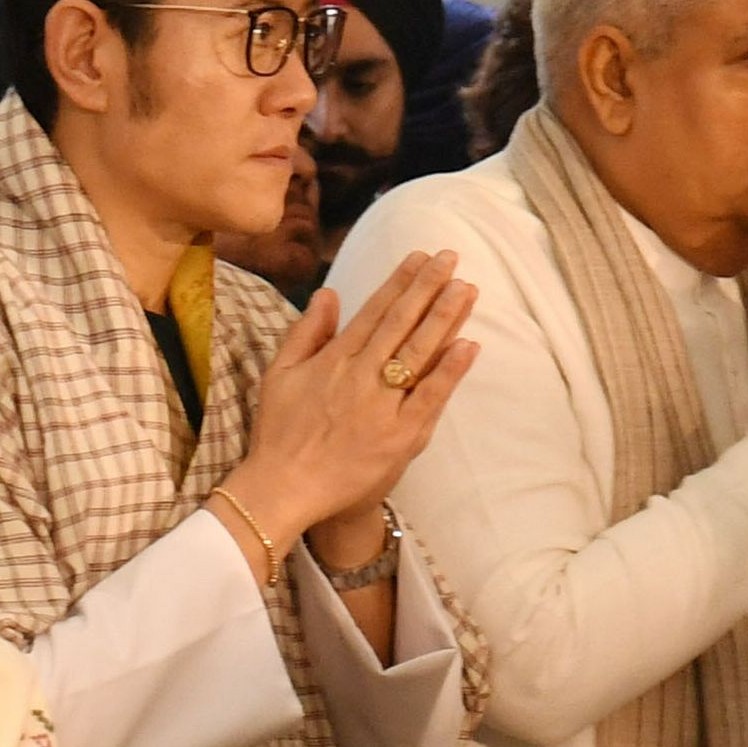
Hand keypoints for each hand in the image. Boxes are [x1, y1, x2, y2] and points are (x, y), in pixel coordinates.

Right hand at [223, 250, 480, 564]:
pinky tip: (468, 345)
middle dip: (428, 287)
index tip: (422, 257)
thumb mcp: (279, 376)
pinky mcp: (399, 435)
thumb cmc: (278, 434)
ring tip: (466, 288)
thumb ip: (305, 332)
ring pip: (419, 352)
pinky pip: (429, 397)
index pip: (374, 311)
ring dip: (445, 317)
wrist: (282, 489)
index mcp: (333, 360)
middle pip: (401, 323)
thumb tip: (328, 293)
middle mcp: (360, 376)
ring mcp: (382, 405)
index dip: (401, 281)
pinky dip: (449, 370)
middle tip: (452, 259)